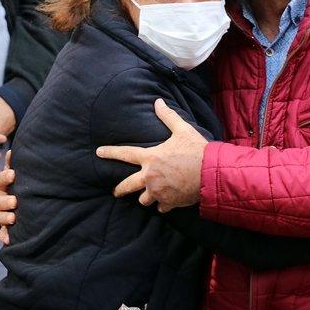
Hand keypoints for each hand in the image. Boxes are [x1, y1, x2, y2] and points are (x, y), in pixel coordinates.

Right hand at [0, 150, 17, 244]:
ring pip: (0, 217)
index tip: (13, 174)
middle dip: (6, 201)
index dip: (5, 177)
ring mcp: (0, 214)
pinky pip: (3, 233)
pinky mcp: (4, 227)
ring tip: (13, 218)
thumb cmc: (11, 185)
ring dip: (5, 218)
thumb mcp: (10, 173)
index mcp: (1, 186)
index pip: (1, 181)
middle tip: (15, 202)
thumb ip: (11, 164)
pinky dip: (5, 236)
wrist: (7, 202)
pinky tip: (9, 240)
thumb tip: (12, 151)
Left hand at [96, 99, 206, 213]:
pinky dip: (163, 205)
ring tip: (149, 195)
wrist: (211, 173)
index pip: (125, 154)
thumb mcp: (182, 130)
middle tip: (115, 192)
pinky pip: (161, 207)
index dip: (110, 152)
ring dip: (146, 197)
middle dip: (119, 189)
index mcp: (151, 158)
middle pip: (127, 186)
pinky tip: (166, 202)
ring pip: (143, 200)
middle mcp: (150, 177)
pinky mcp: (169, 202)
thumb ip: (168, 116)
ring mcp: (159, 192)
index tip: (99, 152)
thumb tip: (158, 101)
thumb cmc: (196, 150)